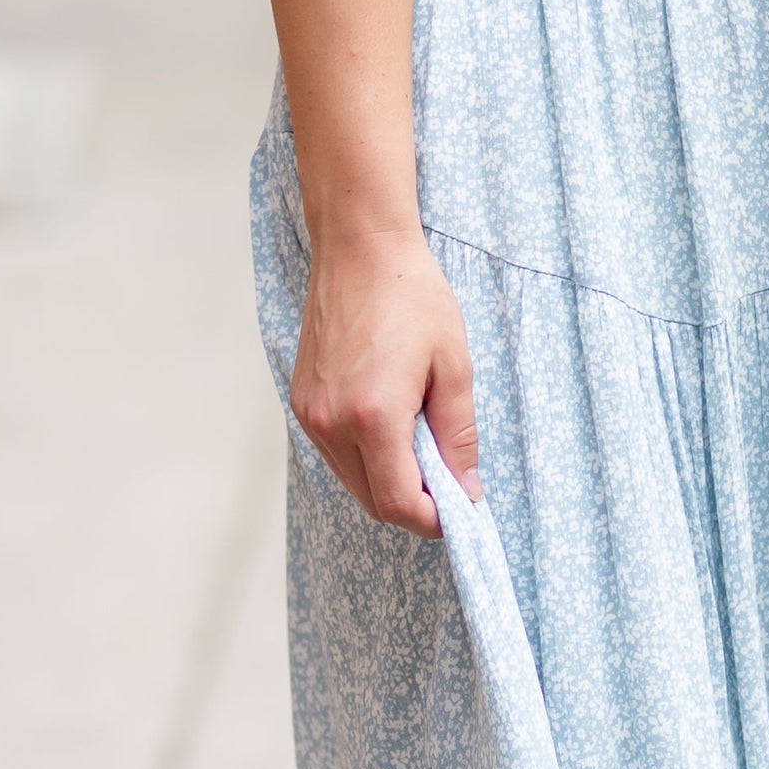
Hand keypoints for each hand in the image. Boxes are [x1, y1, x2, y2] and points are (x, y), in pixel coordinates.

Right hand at [291, 225, 479, 536]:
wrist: (359, 248)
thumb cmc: (411, 296)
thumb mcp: (453, 367)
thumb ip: (459, 436)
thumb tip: (466, 487)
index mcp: (373, 415)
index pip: (399, 503)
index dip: (433, 520)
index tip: (460, 510)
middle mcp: (333, 422)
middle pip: (374, 502)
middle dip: (414, 504)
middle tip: (448, 480)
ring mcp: (311, 415)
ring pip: (354, 482)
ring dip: (390, 482)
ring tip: (422, 444)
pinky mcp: (302, 403)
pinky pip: (337, 455)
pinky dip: (367, 459)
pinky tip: (393, 428)